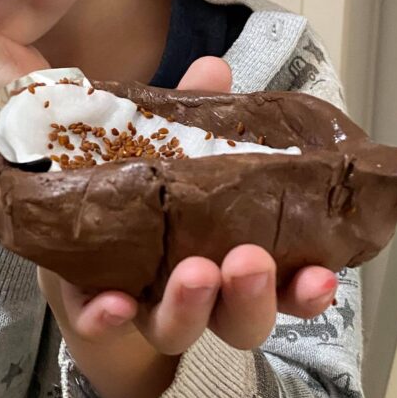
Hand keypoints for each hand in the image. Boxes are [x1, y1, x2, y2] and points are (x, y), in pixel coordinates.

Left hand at [37, 55, 338, 397]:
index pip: (283, 290)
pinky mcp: (89, 308)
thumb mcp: (172, 147)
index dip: (306, 292)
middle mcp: (197, 299)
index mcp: (233, 261)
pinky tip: (114, 305)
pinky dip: (107, 318)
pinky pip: (98, 324)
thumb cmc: (147, 193)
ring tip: (196, 273)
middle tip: (249, 262)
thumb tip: (213, 68)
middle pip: (238, 321)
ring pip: (176, 328)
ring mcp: (143, 307)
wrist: (73, 239)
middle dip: (250, 296)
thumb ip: (196, 115)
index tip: (323, 277)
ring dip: (190, 305)